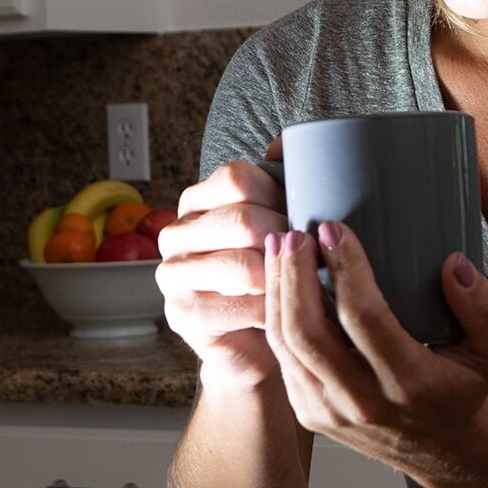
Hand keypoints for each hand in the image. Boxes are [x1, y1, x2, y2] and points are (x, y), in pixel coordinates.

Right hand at [157, 152, 287, 387]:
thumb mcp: (278, 221)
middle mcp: (176, 233)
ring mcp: (173, 275)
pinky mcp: (182, 315)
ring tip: (304, 285)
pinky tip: (286, 312)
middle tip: (314, 257)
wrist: (256, 344)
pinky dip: (273, 311)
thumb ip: (280, 179)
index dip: (281, 195)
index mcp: (197, 200)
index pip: (238, 178)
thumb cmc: (272, 276)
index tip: (307, 216)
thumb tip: (284, 142)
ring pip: (241, 265)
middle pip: (241, 220)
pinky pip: (240, 307)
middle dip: (287, 239)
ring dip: (282, 278)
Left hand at [263, 222, 487, 468]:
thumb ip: (485, 308)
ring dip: (277, 289)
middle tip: (295, 233)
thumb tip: (453, 264)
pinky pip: (281, 358)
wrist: (439, 450)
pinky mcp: (308, 413)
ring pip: (286, 344)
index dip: (345, 269)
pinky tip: (279, 280)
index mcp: (409, 385)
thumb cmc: (463, 387)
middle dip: (294, 275)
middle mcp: (362, 402)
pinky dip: (274, 313)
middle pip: (308, 332)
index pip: (365, 319)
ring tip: (279, 246)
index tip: (334, 229)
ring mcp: (329, 412)